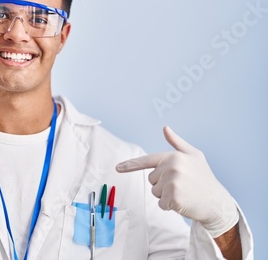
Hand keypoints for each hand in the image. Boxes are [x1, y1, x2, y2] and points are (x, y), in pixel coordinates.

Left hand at [116, 126, 238, 237]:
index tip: (117, 168)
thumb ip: (177, 143)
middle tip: (182, 186)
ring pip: (155, 192)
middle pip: (151, 180)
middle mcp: (172, 167)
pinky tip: (184, 203)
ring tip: (184, 193)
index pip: (147, 161)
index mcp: (174, 156)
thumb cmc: (204, 178)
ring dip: (166, 196)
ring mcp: (172, 182)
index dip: (130, 165)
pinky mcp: (173, 197)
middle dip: (163, 185)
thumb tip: (165, 127)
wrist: (218, 203)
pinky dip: (170, 206)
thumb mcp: (194, 156)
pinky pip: (161, 204)